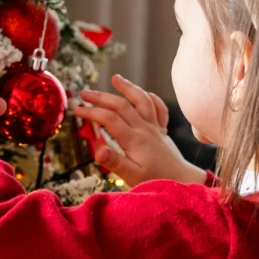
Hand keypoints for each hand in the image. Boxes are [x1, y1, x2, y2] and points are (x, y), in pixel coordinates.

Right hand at [73, 75, 204, 186]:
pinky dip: (151, 98)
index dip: (91, 112)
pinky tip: (144, 93)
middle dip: (101, 97)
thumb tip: (97, 151)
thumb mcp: (131, 176)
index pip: (109, 119)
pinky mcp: (162, 130)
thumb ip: (114, 162)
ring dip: (128, 88)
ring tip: (115, 78)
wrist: (182, 180)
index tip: (76, 109)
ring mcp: (155, 127)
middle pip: (121, 105)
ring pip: (142, 100)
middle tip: (84, 93)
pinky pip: (159, 109)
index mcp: (133, 140)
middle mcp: (144, 129)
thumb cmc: (155, 180)